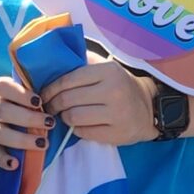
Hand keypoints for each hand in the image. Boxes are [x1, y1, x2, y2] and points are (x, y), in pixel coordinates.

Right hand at [0, 76, 51, 172]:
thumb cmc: (4, 104)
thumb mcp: (10, 93)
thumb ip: (27, 94)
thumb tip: (54, 100)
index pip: (5, 87)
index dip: (22, 94)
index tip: (39, 102)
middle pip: (3, 111)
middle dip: (28, 118)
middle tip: (49, 123)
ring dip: (22, 140)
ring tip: (43, 143)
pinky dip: (3, 159)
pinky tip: (15, 164)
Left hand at [41, 50, 155, 145]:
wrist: (149, 108)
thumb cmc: (120, 86)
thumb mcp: (106, 68)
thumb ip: (83, 62)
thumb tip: (54, 60)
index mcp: (108, 71)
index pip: (68, 80)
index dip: (50, 88)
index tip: (44, 94)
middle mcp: (113, 91)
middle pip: (67, 100)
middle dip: (53, 105)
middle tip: (50, 107)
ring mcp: (116, 114)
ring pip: (73, 117)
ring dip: (64, 118)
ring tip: (64, 115)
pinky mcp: (117, 133)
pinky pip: (84, 132)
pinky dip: (76, 129)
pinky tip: (79, 124)